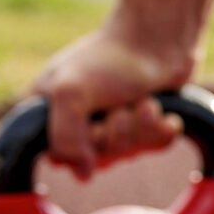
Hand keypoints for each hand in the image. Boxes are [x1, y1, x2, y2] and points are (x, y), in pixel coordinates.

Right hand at [33, 24, 195, 178]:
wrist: (161, 38)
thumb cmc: (111, 59)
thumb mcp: (71, 93)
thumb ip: (64, 139)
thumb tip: (83, 175)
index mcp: (51, 109)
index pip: (57, 156)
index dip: (79, 146)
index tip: (90, 124)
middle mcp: (82, 119)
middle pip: (98, 160)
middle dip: (116, 133)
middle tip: (119, 105)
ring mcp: (115, 122)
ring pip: (128, 153)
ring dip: (140, 126)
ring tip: (144, 100)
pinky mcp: (147, 124)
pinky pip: (155, 147)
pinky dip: (162, 129)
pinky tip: (162, 109)